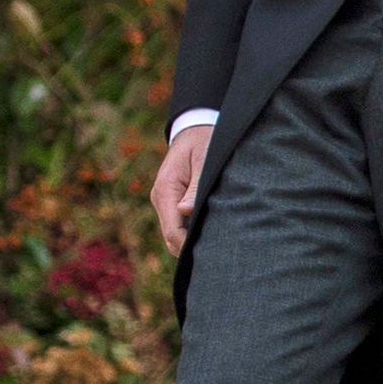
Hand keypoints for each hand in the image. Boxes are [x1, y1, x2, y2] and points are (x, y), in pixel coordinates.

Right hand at [152, 125, 211, 254]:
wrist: (196, 127)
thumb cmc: (203, 142)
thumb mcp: (203, 161)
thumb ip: (196, 187)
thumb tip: (186, 211)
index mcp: (165, 190)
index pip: (172, 230)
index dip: (189, 245)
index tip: (212, 254)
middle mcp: (161, 198)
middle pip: (172, 237)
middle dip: (191, 248)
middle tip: (220, 255)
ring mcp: (166, 201)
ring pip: (175, 233)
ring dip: (193, 240)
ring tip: (219, 245)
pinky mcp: (173, 202)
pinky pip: (181, 224)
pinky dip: (194, 231)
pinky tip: (213, 232)